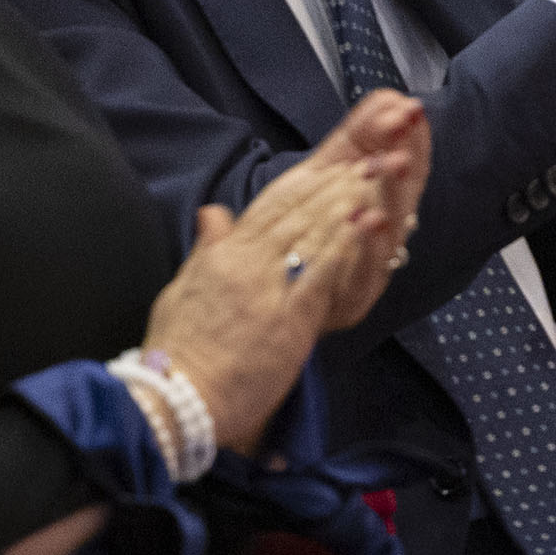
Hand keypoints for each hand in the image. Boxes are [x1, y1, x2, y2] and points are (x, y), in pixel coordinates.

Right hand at [142, 92, 426, 456]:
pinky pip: (322, 271)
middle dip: (340, 180)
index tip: (338, 163)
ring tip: (382, 171)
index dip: (309, 183)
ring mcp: (267, 287)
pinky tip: (370, 219)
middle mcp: (246, 262)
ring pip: (314, 230)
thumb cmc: (178, 355)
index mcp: (223, 256)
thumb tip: (213, 212)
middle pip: (299, 211)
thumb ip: (206, 249)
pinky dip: (347, 241)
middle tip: (376, 154)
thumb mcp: (183, 290)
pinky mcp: (287, 317)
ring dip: (352, 197)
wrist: (173, 400)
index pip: (271, 207)